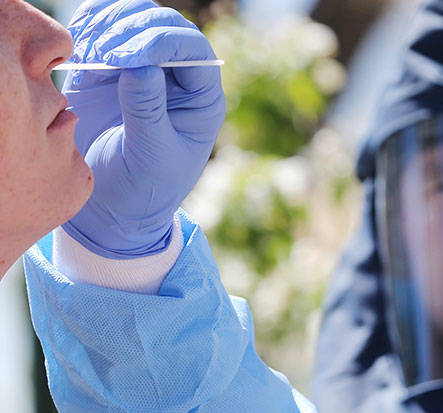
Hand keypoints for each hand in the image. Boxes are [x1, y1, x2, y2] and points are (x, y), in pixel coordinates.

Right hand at [62, 0, 224, 257]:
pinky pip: (105, 30)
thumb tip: (143, 65)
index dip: (161, 42)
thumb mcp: (150, 156)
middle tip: (103, 51)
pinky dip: (90, 27)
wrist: (113, 203)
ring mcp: (145, 67)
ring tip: (90, 51)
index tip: (127, 57)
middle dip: (133, 27)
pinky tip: (80, 43)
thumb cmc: (144, 188)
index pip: (193, 50)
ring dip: (109, 24)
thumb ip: (148, 111)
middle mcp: (178, 77)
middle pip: (164, 24)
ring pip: (134, 19)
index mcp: (202, 99)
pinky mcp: (111, 67)